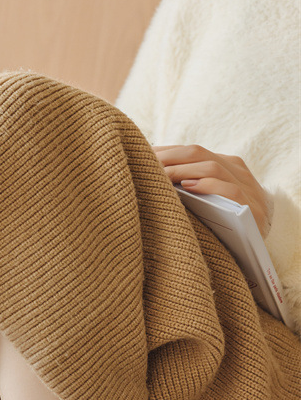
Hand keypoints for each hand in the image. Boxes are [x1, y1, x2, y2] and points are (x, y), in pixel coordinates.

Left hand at [152, 144, 269, 237]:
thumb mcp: (205, 199)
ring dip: (182, 171)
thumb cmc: (222, 224)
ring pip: (213, 168)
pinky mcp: (254, 209)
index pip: (191, 151)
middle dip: (169, 157)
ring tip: (161, 176)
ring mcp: (249, 188)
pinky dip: (208, 186)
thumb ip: (188, 184)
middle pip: (199, 154)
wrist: (256, 248)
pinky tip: (188, 187)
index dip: (166, 151)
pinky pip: (231, 190)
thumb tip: (151, 174)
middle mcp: (238, 171)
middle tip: (146, 165)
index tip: (141, 155)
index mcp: (225, 164)